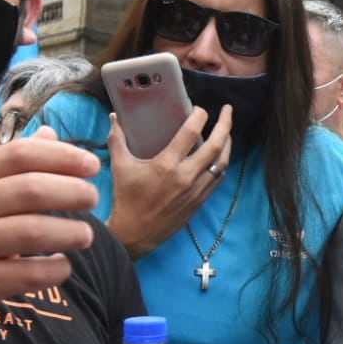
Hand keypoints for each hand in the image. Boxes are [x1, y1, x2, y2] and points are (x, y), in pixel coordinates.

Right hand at [0, 127, 102, 327]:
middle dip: (73, 192)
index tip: (91, 165)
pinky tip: (61, 265)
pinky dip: (55, 269)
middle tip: (93, 198)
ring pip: (33, 232)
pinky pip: (27, 274)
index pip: (20, 155)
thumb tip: (50, 135)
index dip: (63, 156)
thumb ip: (9, 165)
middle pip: (31, 190)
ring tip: (85, 235)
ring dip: (70, 233)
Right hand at [105, 106, 232, 258]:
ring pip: (222, 163)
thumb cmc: (126, 199)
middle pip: (216, 146)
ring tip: (227, 131)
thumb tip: (114, 118)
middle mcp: (186, 176)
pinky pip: (218, 178)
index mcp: (166, 165)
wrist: (135, 234)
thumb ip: (117, 140)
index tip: (199, 109)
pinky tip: (219, 155)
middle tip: (228, 110)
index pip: (190, 133)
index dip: (199, 117)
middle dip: (225, 125)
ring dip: (227, 144)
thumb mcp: (120, 167)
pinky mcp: (200, 201)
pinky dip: (221, 163)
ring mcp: (196, 190)